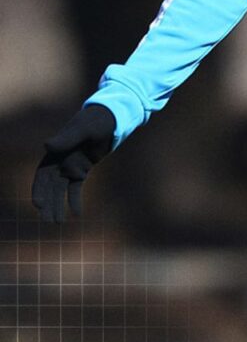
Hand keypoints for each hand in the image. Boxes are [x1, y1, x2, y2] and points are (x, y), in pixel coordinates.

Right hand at [32, 105, 115, 221]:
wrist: (111, 119)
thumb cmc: (95, 121)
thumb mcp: (83, 129)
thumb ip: (67, 138)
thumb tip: (47, 146)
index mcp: (56, 151)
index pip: (43, 174)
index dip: (39, 189)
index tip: (39, 204)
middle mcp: (60, 160)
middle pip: (51, 186)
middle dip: (49, 203)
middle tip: (49, 221)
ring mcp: (71, 166)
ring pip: (62, 190)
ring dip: (59, 205)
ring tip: (57, 223)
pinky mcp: (83, 169)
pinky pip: (76, 188)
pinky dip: (75, 201)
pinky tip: (77, 214)